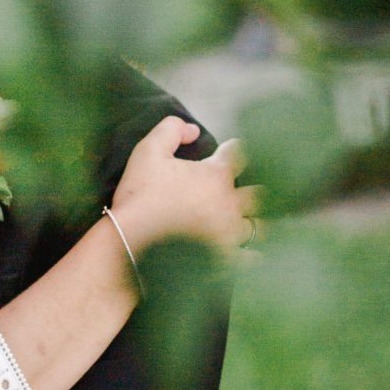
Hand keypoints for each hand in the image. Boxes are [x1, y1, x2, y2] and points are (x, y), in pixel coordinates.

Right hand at [110, 121, 259, 258]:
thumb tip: (192, 130)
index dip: (234, 149)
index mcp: (216, 176)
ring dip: (258, 222)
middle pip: (259, 194)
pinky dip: (252, 255)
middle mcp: (230, 204)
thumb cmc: (139, 194)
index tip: (231, 150)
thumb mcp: (148, 151)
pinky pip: (249, 258)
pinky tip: (253, 255)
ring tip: (256, 222)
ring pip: (259, 227)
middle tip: (252, 191)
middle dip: (256, 189)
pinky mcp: (225, 259)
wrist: (130, 240)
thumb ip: (171, 130)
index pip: (238, 154)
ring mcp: (230, 234)